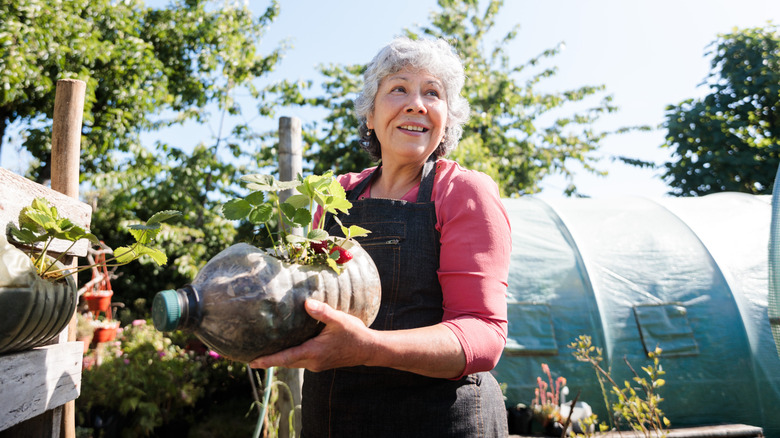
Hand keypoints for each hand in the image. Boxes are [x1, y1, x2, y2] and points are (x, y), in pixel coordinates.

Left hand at [248, 298, 375, 370]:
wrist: (369, 350)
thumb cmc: (355, 334)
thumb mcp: (340, 320)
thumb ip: (322, 312)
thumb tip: (306, 302)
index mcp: (314, 352)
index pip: (286, 358)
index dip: (268, 360)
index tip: (252, 362)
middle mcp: (312, 362)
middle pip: (285, 362)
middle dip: (268, 360)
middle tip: (250, 357)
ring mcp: (316, 364)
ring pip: (292, 363)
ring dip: (279, 359)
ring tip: (263, 354)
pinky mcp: (320, 363)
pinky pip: (300, 361)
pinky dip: (290, 356)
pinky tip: (286, 348)